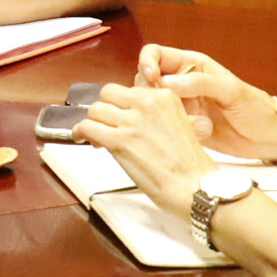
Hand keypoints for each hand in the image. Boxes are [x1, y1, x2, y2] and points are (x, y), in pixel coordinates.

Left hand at [80, 80, 216, 217]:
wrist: (195, 187)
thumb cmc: (189, 166)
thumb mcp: (178, 125)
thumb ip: (155, 115)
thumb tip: (129, 116)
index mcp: (164, 97)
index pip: (129, 89)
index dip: (120, 105)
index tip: (119, 116)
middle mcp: (147, 103)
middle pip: (108, 94)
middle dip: (105, 109)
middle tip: (105, 125)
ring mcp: (132, 121)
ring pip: (96, 109)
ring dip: (92, 122)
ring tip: (95, 136)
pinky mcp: (119, 140)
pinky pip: (88, 127)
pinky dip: (81, 132)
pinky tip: (83, 138)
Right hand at [131, 45, 276, 160]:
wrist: (269, 137)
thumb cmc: (257, 107)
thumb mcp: (231, 90)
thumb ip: (200, 82)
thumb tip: (166, 82)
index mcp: (192, 65)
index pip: (156, 54)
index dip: (147, 62)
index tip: (152, 77)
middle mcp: (182, 84)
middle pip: (146, 80)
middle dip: (150, 92)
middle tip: (166, 104)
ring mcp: (181, 106)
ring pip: (152, 105)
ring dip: (162, 113)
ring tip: (188, 122)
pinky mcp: (183, 126)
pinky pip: (164, 125)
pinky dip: (170, 129)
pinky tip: (191, 133)